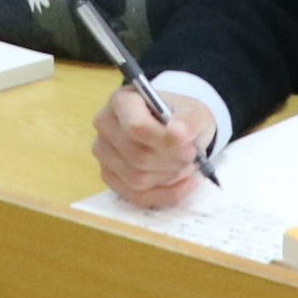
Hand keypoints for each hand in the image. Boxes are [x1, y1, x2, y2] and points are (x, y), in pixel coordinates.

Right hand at [91, 81, 218, 210]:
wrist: (174, 130)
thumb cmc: (179, 118)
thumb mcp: (193, 111)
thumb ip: (189, 120)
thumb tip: (180, 134)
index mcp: (122, 101)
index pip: (135, 127)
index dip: (164, 141)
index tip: (189, 147)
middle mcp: (105, 125)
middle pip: (138, 156)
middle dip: (171, 162)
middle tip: (192, 157)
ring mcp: (104, 153)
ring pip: (137, 179)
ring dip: (169, 177)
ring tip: (186, 166)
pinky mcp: (110, 177)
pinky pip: (137, 196)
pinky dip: (166, 194)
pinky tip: (184, 184)